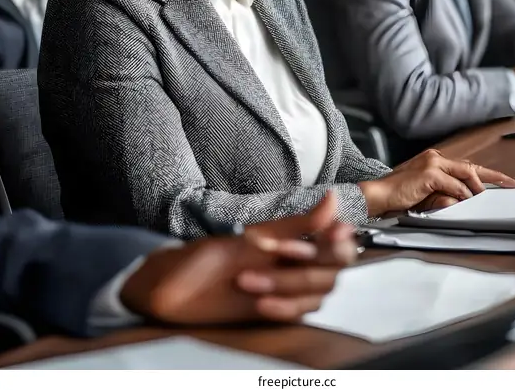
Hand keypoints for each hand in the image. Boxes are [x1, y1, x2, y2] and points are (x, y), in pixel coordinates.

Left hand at [120, 192, 355, 325]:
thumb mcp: (254, 235)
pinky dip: (284, 307)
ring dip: (288, 284)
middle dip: (308, 263)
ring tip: (250, 277)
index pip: (339, 245)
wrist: (174, 286)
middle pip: (332, 271)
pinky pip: (297, 315)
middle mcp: (297, 266)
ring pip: (316, 293)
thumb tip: (332, 198)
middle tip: (282, 251)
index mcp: (295, 242)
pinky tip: (263, 301)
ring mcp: (287, 290)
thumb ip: (297, 223)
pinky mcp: (276, 312)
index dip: (340, 240)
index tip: (336, 232)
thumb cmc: (208, 256)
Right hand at [358, 149, 514, 216]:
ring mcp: (433, 163)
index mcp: (435, 160)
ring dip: (475, 191)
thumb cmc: (400, 196)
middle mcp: (436, 157)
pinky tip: (463, 202)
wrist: (378, 195)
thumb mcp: (428, 196)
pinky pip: (455, 186)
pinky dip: (462, 195)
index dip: (490, 175)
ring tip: (481, 203)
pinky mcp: (430, 173)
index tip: (509, 182)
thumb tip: (465, 200)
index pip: (467, 167)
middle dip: (496, 178)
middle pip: (472, 167)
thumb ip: (447, 194)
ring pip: (466, 175)